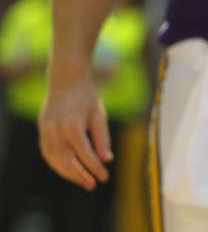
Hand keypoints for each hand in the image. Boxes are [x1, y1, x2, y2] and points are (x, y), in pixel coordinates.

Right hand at [38, 70, 111, 189]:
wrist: (66, 80)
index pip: (84, 154)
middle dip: (80, 175)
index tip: (104, 177)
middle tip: (92, 185)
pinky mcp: (41, 130)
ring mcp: (45, 131)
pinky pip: (47, 153)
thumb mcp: (99, 115)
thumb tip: (107, 160)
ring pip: (54, 160)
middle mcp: (55, 130)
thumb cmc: (87, 97)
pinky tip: (69, 170)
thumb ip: (102, 138)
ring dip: (68, 173)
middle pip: (67, 161)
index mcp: (72, 125)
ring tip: (83, 180)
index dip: (94, 168)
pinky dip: (57, 164)